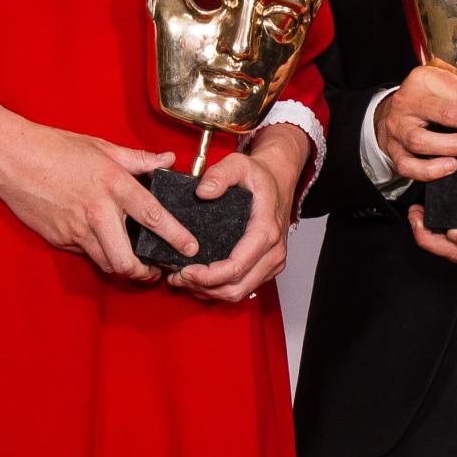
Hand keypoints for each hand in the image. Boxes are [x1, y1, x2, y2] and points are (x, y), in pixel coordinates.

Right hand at [0, 120, 195, 283]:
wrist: (12, 159)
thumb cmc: (55, 148)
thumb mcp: (101, 147)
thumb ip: (137, 159)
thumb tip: (166, 159)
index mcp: (114, 185)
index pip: (154, 216)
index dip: (176, 236)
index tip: (190, 248)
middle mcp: (98, 211)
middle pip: (127, 260)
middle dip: (144, 273)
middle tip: (154, 271)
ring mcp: (77, 229)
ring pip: (107, 264)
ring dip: (122, 268)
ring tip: (133, 264)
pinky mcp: (61, 239)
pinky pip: (86, 254)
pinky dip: (98, 254)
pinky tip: (102, 244)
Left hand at [171, 130, 300, 303]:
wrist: (279, 180)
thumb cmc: (259, 175)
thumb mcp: (238, 164)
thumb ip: (220, 175)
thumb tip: (203, 191)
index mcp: (265, 232)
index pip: (235, 268)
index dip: (207, 276)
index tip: (184, 271)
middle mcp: (272, 252)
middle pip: (235, 288)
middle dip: (203, 288)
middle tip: (177, 278)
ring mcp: (272, 262)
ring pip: (238, 293)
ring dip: (208, 292)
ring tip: (182, 280)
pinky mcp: (267, 267)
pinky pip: (242, 288)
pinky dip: (218, 289)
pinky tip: (198, 279)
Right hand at [374, 63, 456, 183]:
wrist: (396, 116)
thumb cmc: (433, 101)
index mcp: (425, 79)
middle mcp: (407, 101)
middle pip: (443, 112)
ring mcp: (398, 129)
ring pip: (422, 140)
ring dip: (452, 146)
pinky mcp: (394, 152)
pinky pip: (409, 166)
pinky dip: (429, 170)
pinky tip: (450, 167)